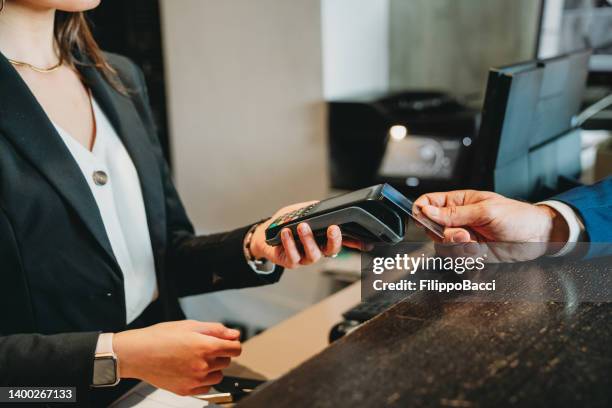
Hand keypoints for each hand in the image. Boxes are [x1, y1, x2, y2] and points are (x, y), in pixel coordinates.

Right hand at [114, 320, 240, 395]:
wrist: (137, 354)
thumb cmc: (159, 337)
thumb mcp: (190, 325)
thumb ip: (216, 329)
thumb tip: (233, 334)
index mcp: (206, 346)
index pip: (235, 348)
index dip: (233, 343)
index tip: (228, 343)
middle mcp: (203, 365)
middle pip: (227, 361)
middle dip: (219, 353)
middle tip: (203, 347)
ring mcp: (195, 380)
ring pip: (218, 375)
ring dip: (213, 368)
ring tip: (196, 359)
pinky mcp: (186, 390)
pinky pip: (206, 387)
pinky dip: (203, 380)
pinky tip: (191, 370)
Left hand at [249, 201, 363, 268]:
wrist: (265, 235)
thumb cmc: (286, 223)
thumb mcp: (300, 211)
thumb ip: (312, 209)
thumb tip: (321, 206)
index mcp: (324, 238)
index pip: (343, 241)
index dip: (356, 243)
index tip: (367, 242)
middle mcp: (318, 249)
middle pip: (332, 249)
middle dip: (334, 240)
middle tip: (333, 228)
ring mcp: (305, 258)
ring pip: (313, 254)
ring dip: (308, 239)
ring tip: (302, 226)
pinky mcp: (292, 262)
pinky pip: (293, 255)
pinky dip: (290, 243)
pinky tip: (287, 232)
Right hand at [412, 190, 569, 259]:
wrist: (538, 238)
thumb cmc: (517, 217)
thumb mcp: (486, 210)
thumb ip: (455, 213)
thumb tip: (428, 210)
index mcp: (458, 202)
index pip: (429, 202)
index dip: (422, 210)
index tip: (424, 219)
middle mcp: (457, 220)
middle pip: (432, 228)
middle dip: (445, 235)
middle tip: (464, 235)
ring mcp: (463, 237)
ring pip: (442, 246)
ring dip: (457, 248)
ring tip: (476, 245)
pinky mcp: (470, 252)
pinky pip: (455, 258)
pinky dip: (465, 259)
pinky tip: (479, 253)